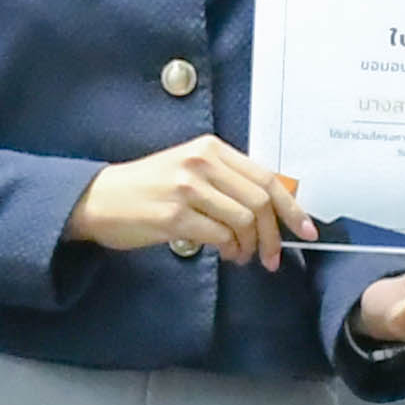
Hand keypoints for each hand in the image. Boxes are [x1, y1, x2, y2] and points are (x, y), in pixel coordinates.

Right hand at [70, 134, 302, 269]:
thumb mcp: (189, 170)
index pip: (266, 177)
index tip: (306, 230)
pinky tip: (227, 255)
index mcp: (210, 148)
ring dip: (250, 246)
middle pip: (260, 201)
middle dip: (273, 235)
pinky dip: (231, 250)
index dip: (292, 207)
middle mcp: (201, 163)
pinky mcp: (174, 216)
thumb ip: (227, 181)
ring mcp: (187, 189)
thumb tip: (271, 209)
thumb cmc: (147, 188)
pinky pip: (220, 236)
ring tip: (241, 255)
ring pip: (244, 220)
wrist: (98, 199)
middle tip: (271, 257)